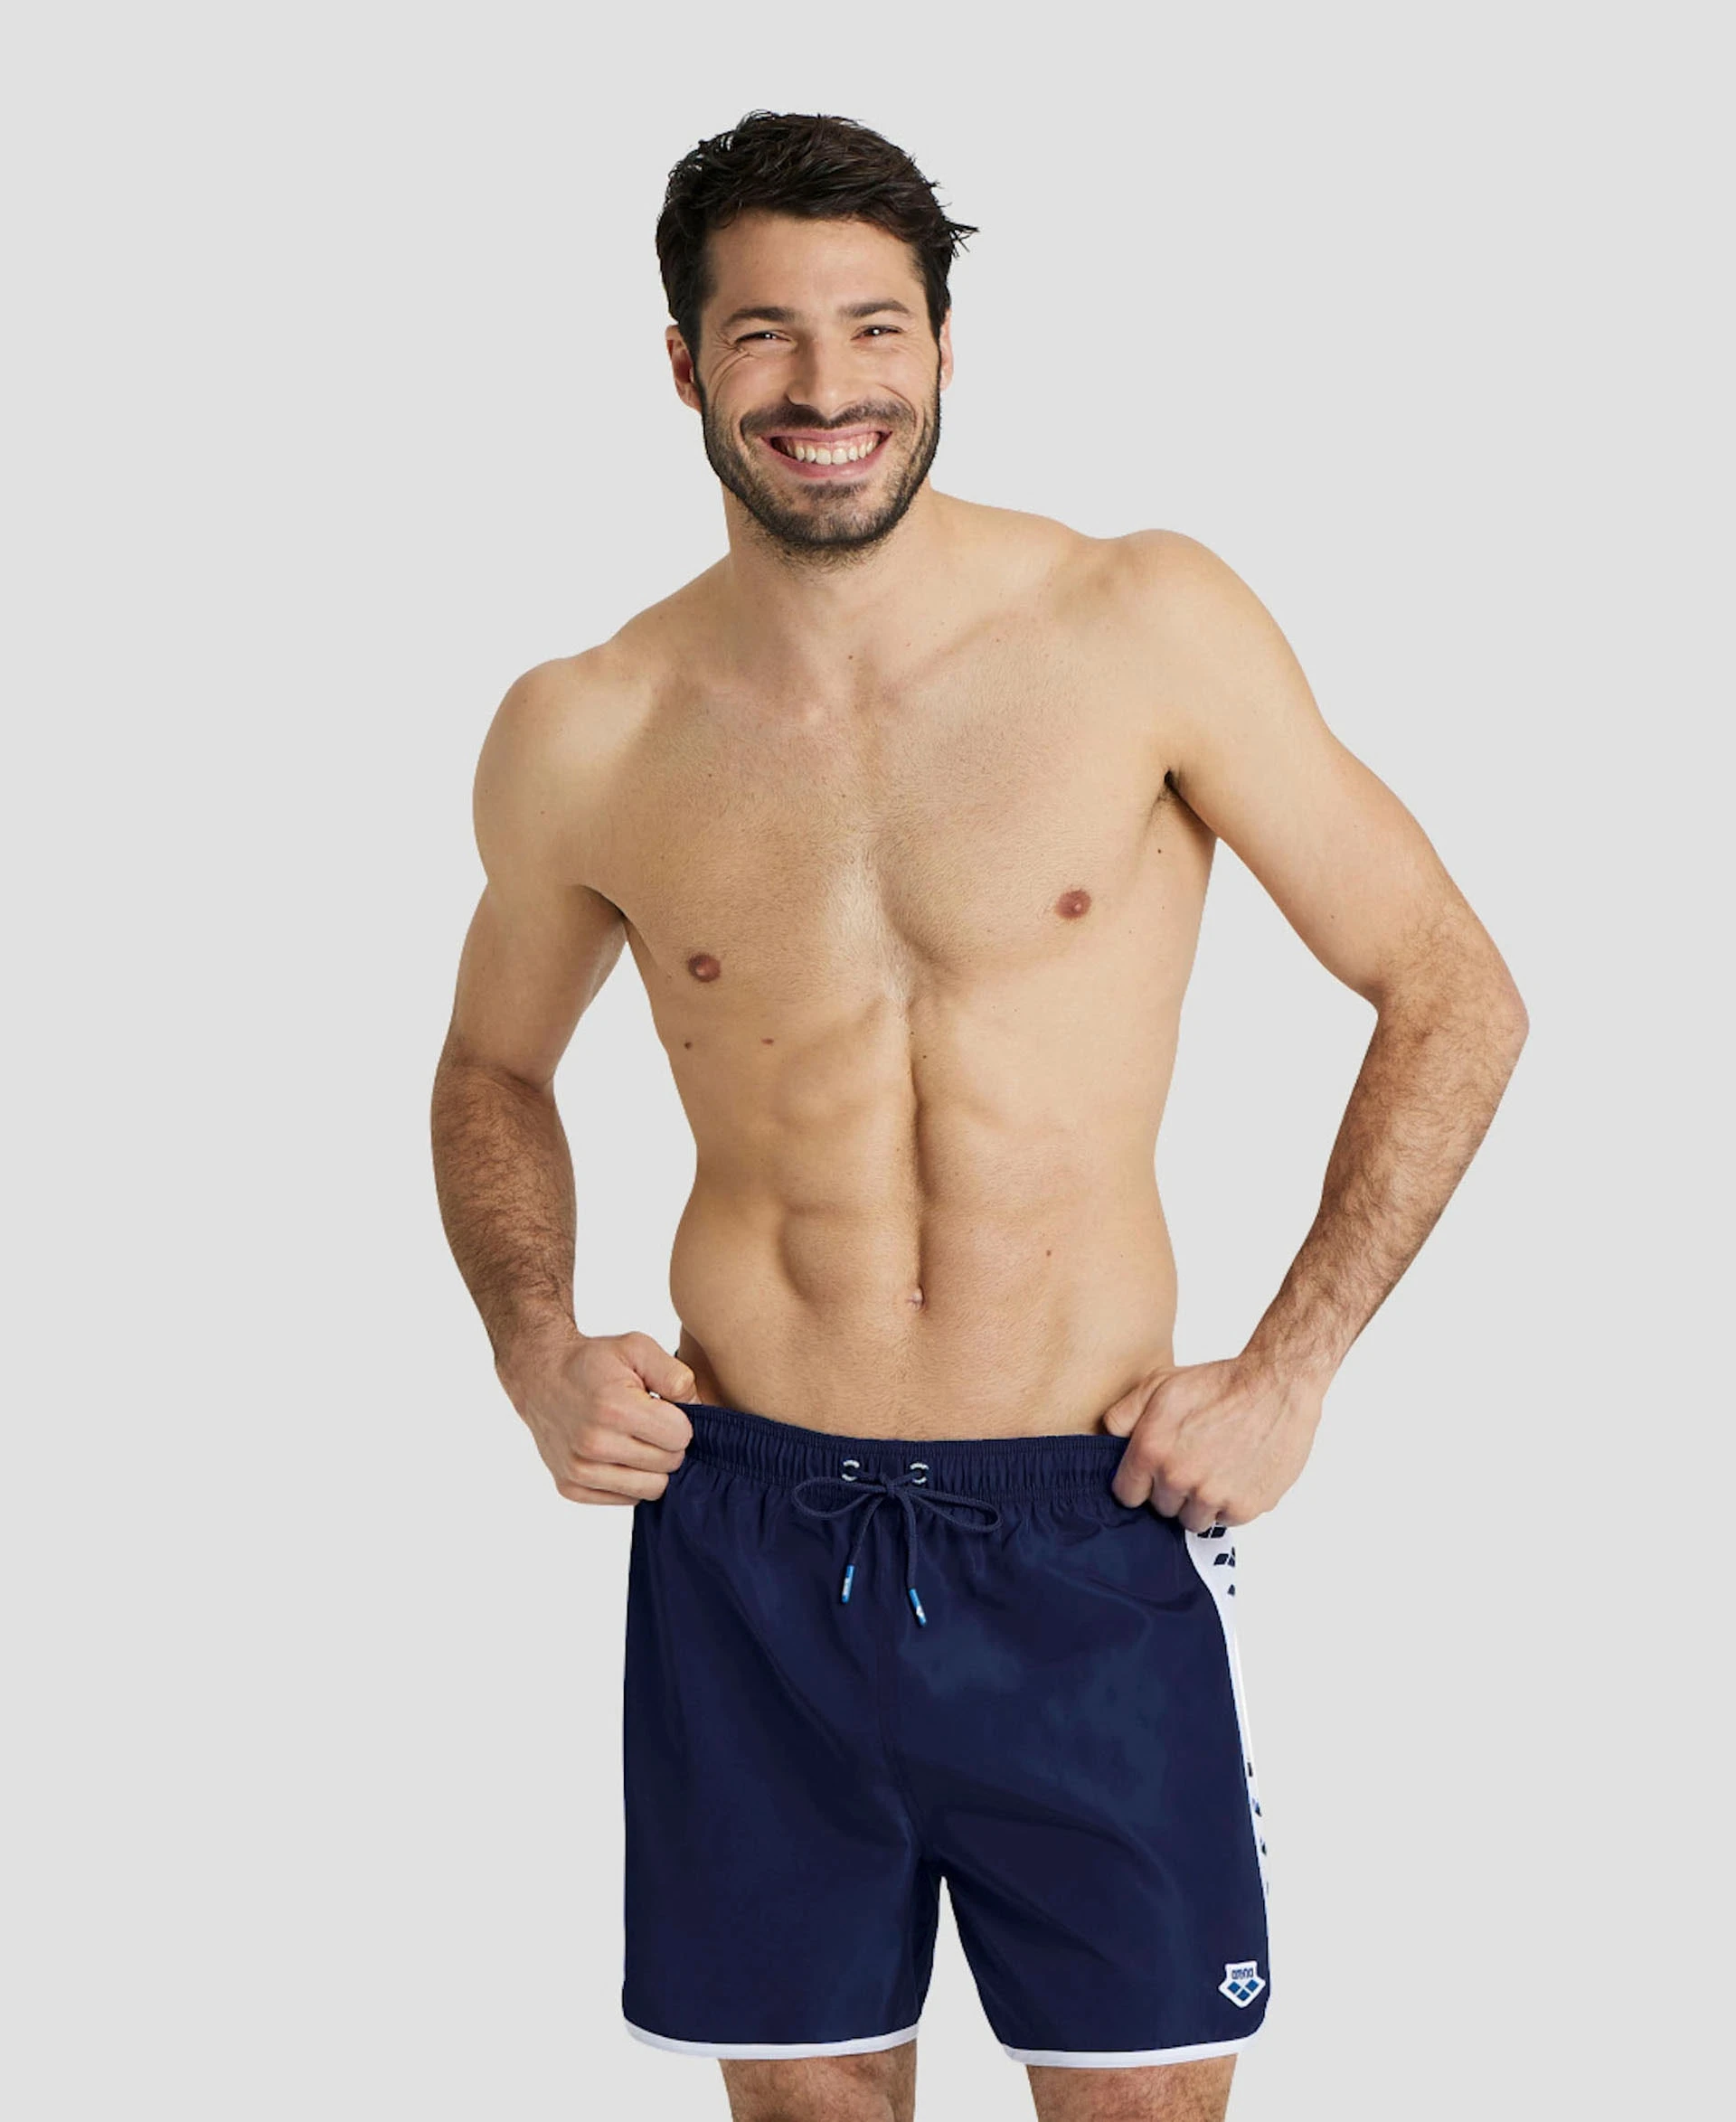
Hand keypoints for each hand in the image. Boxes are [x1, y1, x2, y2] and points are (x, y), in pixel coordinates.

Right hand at [499, 1327, 695, 1504]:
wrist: (541, 1376)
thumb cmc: (594, 1362)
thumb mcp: (637, 1348)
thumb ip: (676, 1375)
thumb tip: (700, 1410)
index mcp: (614, 1409)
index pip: (681, 1437)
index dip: (679, 1420)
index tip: (663, 1407)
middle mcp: (594, 1444)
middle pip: (669, 1464)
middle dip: (667, 1444)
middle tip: (648, 1423)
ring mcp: (579, 1470)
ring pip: (651, 1489)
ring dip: (651, 1466)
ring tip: (635, 1439)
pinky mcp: (570, 1487)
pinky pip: (626, 1499)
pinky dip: (629, 1480)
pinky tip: (617, 1453)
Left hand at [1101, 1354, 1322, 1529]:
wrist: (1275, 1385)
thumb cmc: (1218, 1383)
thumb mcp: (1159, 1384)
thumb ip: (1123, 1415)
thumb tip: (1105, 1441)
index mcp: (1152, 1450)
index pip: (1127, 1494)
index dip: (1139, 1483)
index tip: (1153, 1473)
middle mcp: (1179, 1478)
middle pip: (1162, 1508)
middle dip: (1172, 1489)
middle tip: (1192, 1462)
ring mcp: (1213, 1495)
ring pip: (1193, 1519)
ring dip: (1200, 1501)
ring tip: (1215, 1468)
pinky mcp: (1245, 1506)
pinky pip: (1226, 1519)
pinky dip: (1230, 1503)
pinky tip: (1237, 1472)